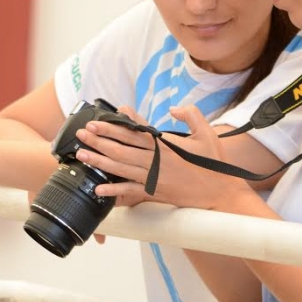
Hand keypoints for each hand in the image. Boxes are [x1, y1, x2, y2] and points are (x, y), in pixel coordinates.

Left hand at [75, 105, 252, 210]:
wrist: (220, 193)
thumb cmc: (214, 163)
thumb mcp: (207, 132)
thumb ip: (191, 114)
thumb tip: (173, 108)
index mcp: (165, 145)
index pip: (134, 132)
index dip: (114, 126)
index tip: (99, 121)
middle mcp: (155, 161)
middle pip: (121, 149)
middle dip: (99, 141)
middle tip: (82, 134)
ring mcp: (153, 178)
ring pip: (120, 167)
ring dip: (100, 160)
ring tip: (82, 155)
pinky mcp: (154, 192)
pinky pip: (130, 191)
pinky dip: (113, 190)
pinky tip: (98, 187)